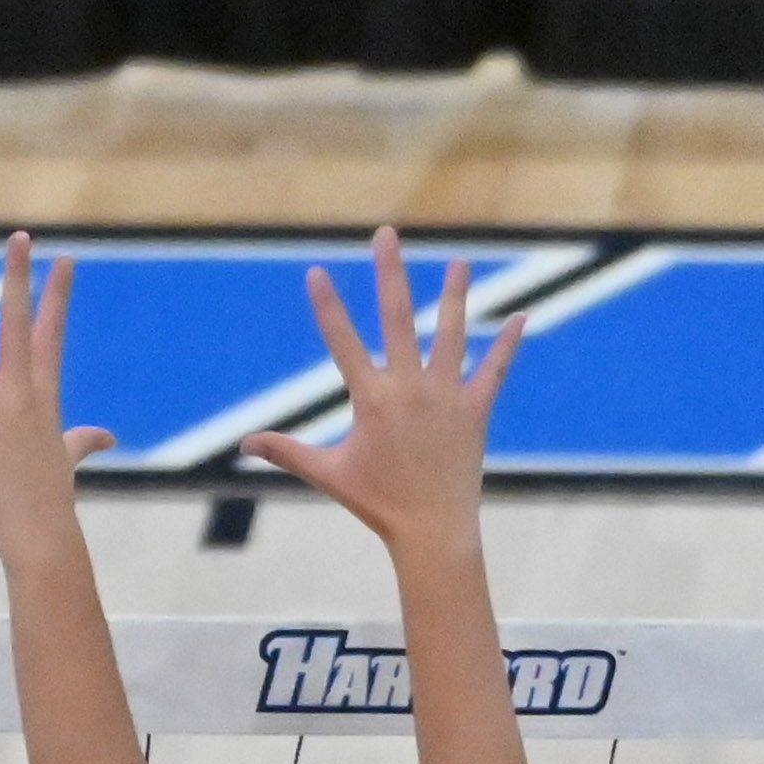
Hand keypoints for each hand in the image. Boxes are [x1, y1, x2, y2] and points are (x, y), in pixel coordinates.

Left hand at [0, 235, 118, 558]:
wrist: (41, 534)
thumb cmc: (51, 498)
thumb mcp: (68, 459)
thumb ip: (84, 440)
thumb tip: (106, 437)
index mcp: (44, 394)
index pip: (51, 332)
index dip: (57, 294)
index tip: (63, 259)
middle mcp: (19, 394)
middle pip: (17, 323)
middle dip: (17, 278)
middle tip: (18, 238)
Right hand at [240, 225, 521, 547]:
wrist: (432, 528)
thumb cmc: (375, 502)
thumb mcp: (327, 473)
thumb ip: (286, 451)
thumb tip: (244, 443)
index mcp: (371, 399)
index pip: (342, 342)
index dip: (327, 306)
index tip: (315, 272)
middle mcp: (410, 388)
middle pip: (397, 318)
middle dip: (390, 273)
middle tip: (387, 235)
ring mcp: (446, 396)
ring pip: (451, 334)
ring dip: (454, 296)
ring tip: (458, 262)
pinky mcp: (475, 410)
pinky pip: (493, 370)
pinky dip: (506, 345)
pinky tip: (519, 317)